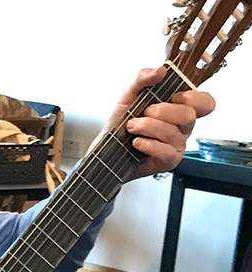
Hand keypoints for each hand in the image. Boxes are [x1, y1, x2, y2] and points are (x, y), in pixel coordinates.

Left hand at [97, 67, 214, 178]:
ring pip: (173, 133)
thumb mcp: (128, 93)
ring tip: (133, 127)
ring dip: (148, 127)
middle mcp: (183, 126)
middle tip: (143, 113)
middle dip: (162, 112)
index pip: (205, 102)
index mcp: (180, 106)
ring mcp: (177, 144)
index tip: (174, 97)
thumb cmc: (120, 122)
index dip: (193, 98)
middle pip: (189, 116)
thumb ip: (143, 77)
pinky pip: (167, 152)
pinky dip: (149, 145)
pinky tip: (137, 142)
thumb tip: (161, 70)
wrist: (106, 148)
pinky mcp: (169, 161)